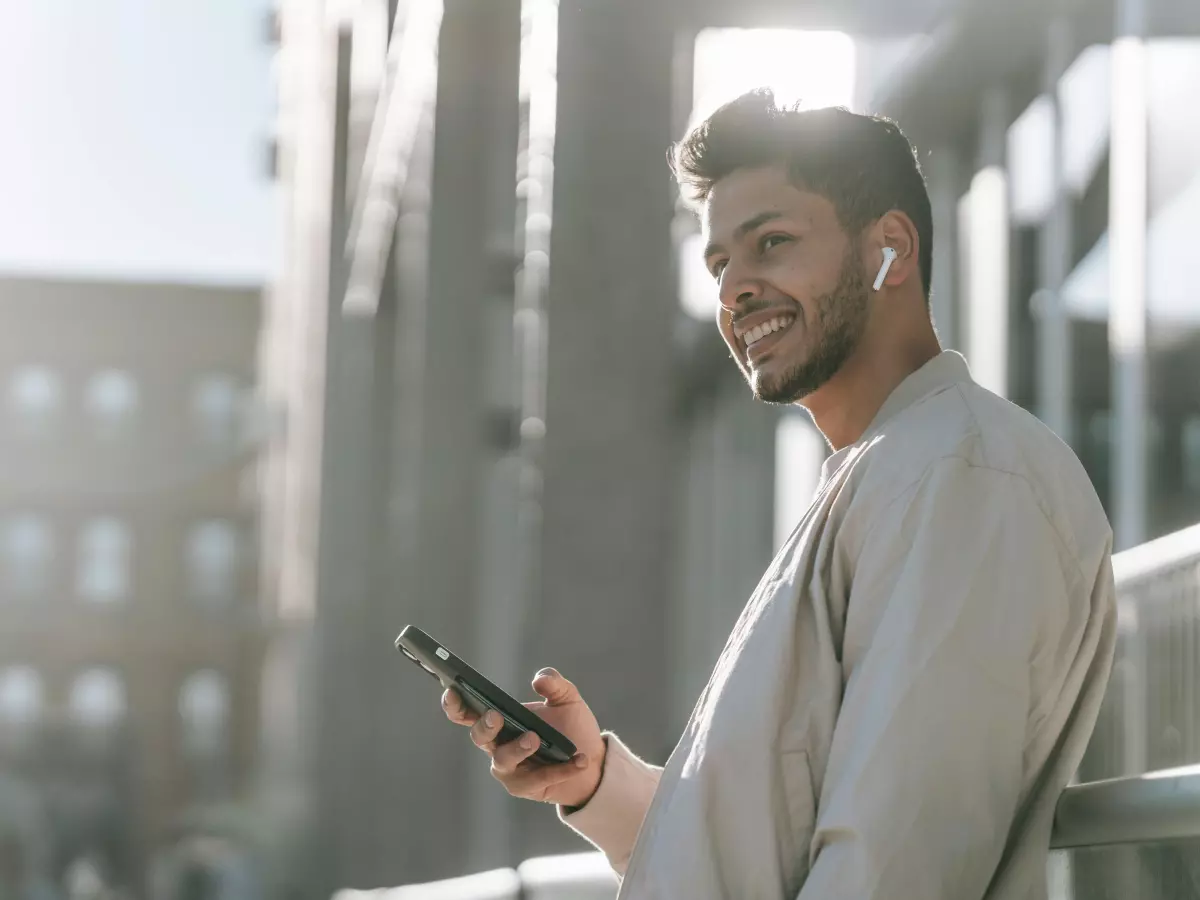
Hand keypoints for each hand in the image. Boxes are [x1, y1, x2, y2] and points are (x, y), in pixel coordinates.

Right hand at [442, 668, 606, 808]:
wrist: (592, 759)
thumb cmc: (570, 726)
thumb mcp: (567, 699)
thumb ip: (554, 684)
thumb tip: (539, 679)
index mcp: (499, 719)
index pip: (467, 712)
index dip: (454, 704)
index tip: (452, 689)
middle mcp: (497, 745)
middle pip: (479, 736)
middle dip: (485, 726)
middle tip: (496, 716)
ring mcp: (509, 768)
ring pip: (502, 761)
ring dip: (517, 749)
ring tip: (535, 738)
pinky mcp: (525, 787)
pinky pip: (538, 778)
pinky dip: (560, 769)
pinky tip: (578, 759)